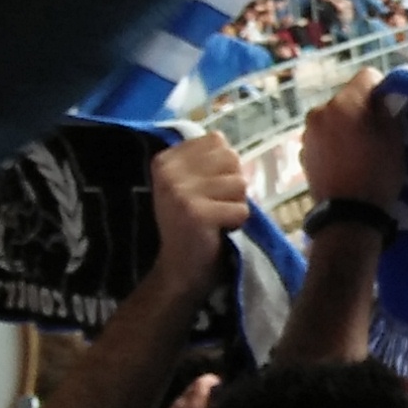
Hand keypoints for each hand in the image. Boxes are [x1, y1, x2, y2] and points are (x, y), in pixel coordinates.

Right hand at [145, 132, 249, 298]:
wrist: (177, 267)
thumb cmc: (190, 222)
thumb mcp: (189, 183)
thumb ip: (206, 160)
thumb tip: (229, 143)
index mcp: (166, 158)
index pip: (218, 140)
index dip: (224, 166)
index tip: (208, 189)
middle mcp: (169, 171)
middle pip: (232, 159)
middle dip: (233, 184)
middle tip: (214, 205)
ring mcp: (180, 192)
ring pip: (240, 184)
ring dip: (236, 204)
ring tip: (216, 217)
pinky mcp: (197, 213)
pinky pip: (242, 208)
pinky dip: (237, 222)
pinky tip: (218, 230)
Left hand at [298, 67, 406, 209]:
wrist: (348, 215)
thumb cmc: (377, 173)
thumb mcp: (394, 139)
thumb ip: (385, 110)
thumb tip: (379, 99)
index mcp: (344, 103)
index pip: (367, 76)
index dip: (382, 89)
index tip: (390, 109)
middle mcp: (320, 111)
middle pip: (347, 98)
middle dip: (361, 109)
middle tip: (375, 132)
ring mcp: (307, 132)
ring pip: (333, 117)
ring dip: (344, 126)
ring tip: (358, 150)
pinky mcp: (302, 151)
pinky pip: (322, 136)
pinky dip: (332, 142)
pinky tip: (344, 162)